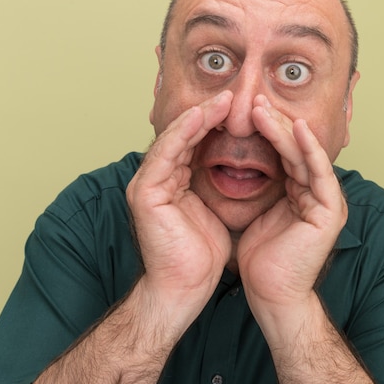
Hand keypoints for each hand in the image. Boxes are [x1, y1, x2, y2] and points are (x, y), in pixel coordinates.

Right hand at [126, 91, 233, 324]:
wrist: (184, 289)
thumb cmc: (199, 255)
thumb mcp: (213, 210)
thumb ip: (213, 184)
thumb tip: (234, 165)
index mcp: (170, 182)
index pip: (193, 144)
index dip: (214, 124)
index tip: (239, 109)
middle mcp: (155, 179)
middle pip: (182, 136)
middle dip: (208, 114)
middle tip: (233, 95)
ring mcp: (146, 184)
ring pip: (173, 139)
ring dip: (199, 116)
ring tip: (223, 99)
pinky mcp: (144, 193)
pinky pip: (165, 154)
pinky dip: (184, 133)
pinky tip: (202, 116)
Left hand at [237, 95, 346, 320]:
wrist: (270, 296)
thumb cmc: (261, 261)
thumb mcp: (257, 214)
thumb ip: (261, 189)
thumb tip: (237, 165)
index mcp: (302, 195)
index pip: (284, 154)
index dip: (265, 132)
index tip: (243, 111)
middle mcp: (317, 194)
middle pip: (295, 149)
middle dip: (273, 123)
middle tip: (252, 99)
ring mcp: (327, 202)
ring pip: (305, 155)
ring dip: (285, 129)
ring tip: (263, 107)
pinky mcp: (331, 211)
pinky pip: (319, 172)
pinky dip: (307, 148)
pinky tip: (295, 127)